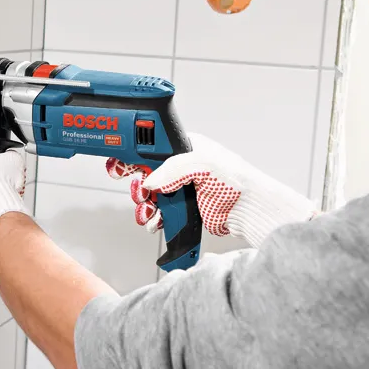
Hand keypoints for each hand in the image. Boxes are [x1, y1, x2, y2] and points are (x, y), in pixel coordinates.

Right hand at [106, 133, 317, 248]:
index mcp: (184, 148)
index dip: (132, 155)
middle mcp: (180, 168)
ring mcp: (181, 189)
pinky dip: (153, 219)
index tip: (118, 164)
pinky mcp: (183, 208)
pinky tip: (155, 222)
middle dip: (137, 185)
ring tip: (148, 211)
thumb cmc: (236, 180)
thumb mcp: (203, 164)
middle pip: (144, 174)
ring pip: (149, 196)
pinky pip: (159, 213)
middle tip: (139, 192)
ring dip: (144, 206)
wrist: (249, 210)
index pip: (150, 147)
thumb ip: (173, 169)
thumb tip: (151, 181)